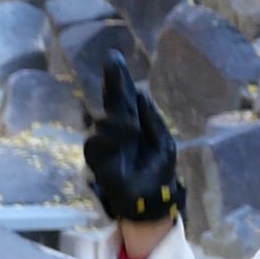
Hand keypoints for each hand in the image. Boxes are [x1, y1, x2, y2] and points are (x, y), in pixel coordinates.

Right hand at [83, 66, 182, 232]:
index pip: (123, 97)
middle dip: (112, 81)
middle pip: (110, 101)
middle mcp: (115, 130)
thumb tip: (140, 92)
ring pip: (102, 121)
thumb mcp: (163, 142)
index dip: (119, 79)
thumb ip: (152, 119)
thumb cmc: (158, 171)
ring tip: (131, 120)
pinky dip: (111, 136)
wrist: (155, 201)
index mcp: (132, 123)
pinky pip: (96, 144)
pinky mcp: (98, 161)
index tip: (115, 57)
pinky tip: (127, 131)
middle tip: (112, 59)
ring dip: (117, 115)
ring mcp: (105, 145)